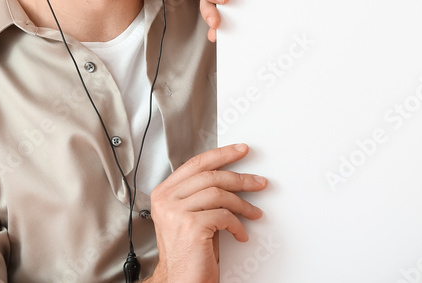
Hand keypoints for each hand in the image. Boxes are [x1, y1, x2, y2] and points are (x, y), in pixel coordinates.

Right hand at [147, 143, 266, 282]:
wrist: (181, 281)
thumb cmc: (188, 253)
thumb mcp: (189, 217)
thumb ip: (199, 196)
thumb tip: (229, 178)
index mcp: (163, 193)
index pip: (195, 164)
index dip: (221, 154)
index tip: (240, 151)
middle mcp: (166, 200)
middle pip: (210, 176)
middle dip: (240, 177)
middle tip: (258, 182)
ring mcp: (176, 212)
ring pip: (219, 194)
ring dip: (243, 204)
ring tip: (254, 213)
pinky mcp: (191, 226)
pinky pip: (224, 216)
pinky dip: (238, 225)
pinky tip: (240, 233)